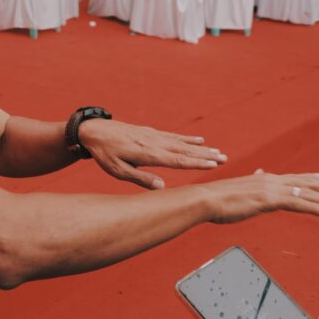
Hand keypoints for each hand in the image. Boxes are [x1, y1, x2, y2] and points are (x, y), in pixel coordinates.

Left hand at [77, 118, 227, 188]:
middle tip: (224, 159)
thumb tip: (161, 187)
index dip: (196, 163)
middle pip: (184, 151)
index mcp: (147, 154)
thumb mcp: (117, 170)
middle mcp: (154, 143)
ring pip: (182, 143)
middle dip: (205, 156)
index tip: (213, 165)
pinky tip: (199, 140)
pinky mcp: (151, 132)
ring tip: (218, 152)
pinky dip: (188, 139)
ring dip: (201, 149)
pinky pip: (173, 136)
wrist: (93, 131)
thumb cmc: (104, 154)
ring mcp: (154, 136)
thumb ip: (140, 178)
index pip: (176, 160)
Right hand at [205, 169, 318, 221]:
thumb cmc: (217, 198)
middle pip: (307, 184)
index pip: (293, 178)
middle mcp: (272, 181)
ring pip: (307, 194)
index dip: (311, 179)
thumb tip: (257, 173)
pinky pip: (297, 204)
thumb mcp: (238, 189)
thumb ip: (251, 183)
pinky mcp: (269, 200)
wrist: (205, 199)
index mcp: (265, 179)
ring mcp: (272, 190)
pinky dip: (315, 208)